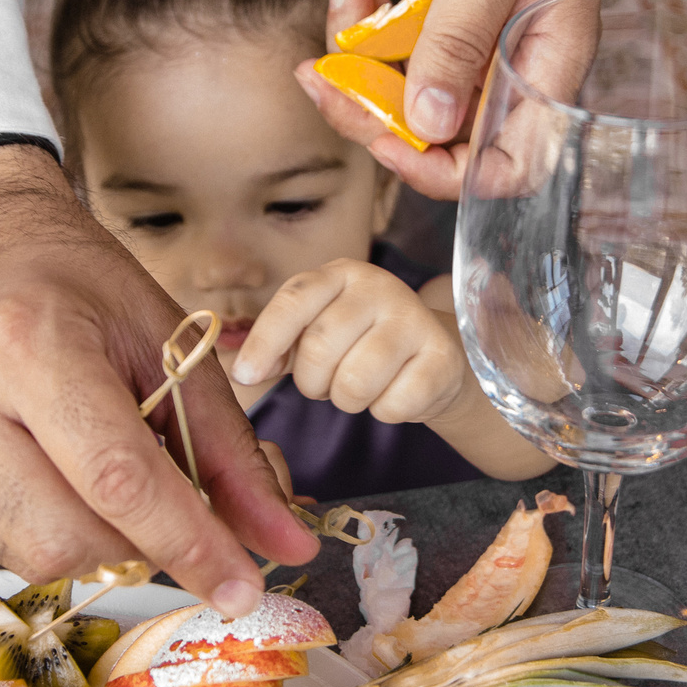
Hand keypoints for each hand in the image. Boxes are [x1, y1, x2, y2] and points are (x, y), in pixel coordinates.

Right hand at [0, 145, 317, 614]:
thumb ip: (230, 453)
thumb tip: (282, 543)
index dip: (188, 543)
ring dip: (99, 544)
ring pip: (32, 555)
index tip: (242, 586)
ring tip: (115, 481)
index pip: (117, 479)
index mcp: (24, 341)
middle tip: (177, 514)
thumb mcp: (168, 343)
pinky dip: (51, 529)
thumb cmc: (76, 281)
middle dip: (143, 548)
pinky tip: (61, 476)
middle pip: (69, 537)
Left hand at [231, 257, 472, 425]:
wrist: (434, 356)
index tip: (246, 376)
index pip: (293, 301)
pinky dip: (384, 411)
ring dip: (348, 400)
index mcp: (340, 274)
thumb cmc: (363, 344)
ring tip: (362, 387)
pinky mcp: (442, 356)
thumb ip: (278, 347)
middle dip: (313, 382)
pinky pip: (392, 405)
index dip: (264, 342)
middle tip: (326, 384)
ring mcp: (414, 318)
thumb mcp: (316, 333)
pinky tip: (395, 392)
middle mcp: (379, 287)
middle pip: (320, 347)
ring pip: (354, 382)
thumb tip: (245, 372)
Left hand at [297, 0, 630, 197]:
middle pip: (436, 135)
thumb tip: (429, 125)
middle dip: (370, 107)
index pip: (500, 166)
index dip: (436, 168)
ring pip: (401, 87)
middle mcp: (513, 67)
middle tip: (322, 71)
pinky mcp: (448, 14)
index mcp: (547, 66)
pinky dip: (368, 4)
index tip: (382, 133)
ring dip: (357, 45)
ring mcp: (479, 42)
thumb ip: (460, 39)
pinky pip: (395, 38)